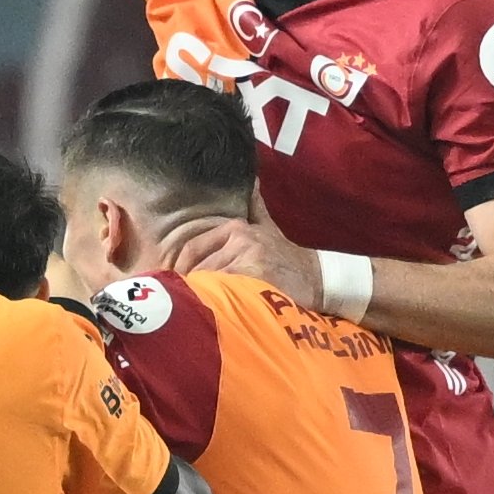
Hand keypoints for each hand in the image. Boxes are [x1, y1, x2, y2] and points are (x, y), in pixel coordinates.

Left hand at [152, 210, 319, 306]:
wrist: (318, 277)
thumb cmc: (287, 258)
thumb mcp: (268, 228)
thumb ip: (255, 207)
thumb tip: (252, 181)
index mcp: (236, 228)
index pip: (192, 248)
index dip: (180, 270)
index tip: (175, 286)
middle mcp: (240, 239)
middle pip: (198, 267)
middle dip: (189, 287)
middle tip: (181, 304)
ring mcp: (248, 258)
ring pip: (209, 280)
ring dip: (201, 297)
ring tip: (196, 311)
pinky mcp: (256, 277)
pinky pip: (225, 292)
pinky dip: (217, 303)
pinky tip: (215, 313)